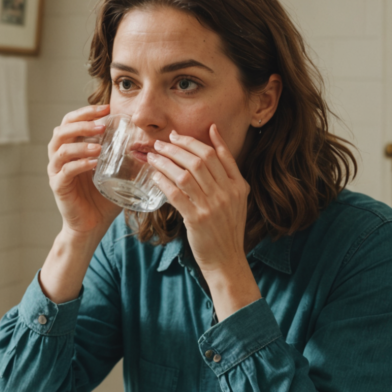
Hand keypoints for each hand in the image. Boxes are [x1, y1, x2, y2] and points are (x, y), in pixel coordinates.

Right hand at [47, 104, 120, 237]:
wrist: (92, 225)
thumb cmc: (102, 198)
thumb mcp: (115, 172)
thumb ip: (125, 157)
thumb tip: (149, 142)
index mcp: (71, 148)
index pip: (71, 121)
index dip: (86, 112)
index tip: (107, 108)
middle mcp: (59, 156)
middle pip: (62, 130)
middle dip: (82, 123)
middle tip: (102, 124)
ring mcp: (56, 171)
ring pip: (61, 149)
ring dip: (81, 144)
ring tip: (100, 146)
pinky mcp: (58, 187)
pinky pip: (65, 171)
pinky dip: (79, 164)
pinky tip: (94, 163)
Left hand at [147, 125, 257, 314]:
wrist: (227, 259)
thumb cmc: (227, 226)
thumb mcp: (237, 195)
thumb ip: (227, 166)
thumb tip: (213, 131)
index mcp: (238, 185)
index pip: (215, 154)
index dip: (193, 141)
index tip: (176, 135)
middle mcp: (227, 194)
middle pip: (199, 161)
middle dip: (176, 148)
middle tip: (160, 143)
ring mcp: (212, 207)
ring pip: (185, 175)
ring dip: (166, 162)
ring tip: (153, 156)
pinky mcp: (197, 220)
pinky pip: (177, 195)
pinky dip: (164, 182)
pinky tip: (154, 177)